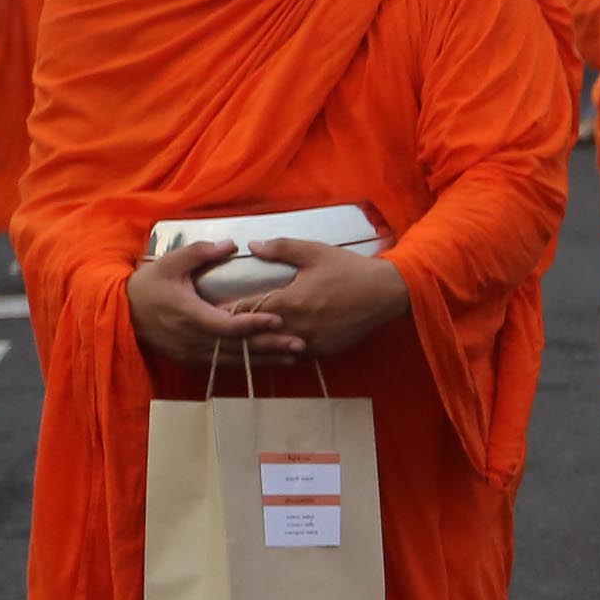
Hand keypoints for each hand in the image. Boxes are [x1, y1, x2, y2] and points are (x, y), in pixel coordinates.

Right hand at [125, 240, 292, 367]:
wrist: (119, 314)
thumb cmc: (146, 286)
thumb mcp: (169, 264)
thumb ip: (199, 253)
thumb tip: (230, 244)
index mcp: (190, 315)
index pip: (228, 326)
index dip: (254, 324)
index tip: (278, 318)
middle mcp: (194, 340)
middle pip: (238, 348)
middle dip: (270, 346)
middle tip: (300, 344)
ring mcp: (193, 354)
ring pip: (235, 361)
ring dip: (265, 360)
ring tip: (293, 356)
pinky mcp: (192, 361)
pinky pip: (225, 366)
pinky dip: (248, 364)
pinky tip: (270, 362)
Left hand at [221, 238, 411, 359]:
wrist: (387, 293)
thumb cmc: (350, 269)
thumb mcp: (315, 252)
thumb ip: (281, 248)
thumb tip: (252, 246)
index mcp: (291, 301)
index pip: (248, 311)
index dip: (228, 311)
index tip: (212, 310)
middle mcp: (298, 326)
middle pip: (256, 335)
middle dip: (238, 331)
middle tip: (219, 329)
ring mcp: (312, 342)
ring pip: (274, 349)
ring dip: (259, 344)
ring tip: (242, 340)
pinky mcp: (325, 351)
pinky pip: (295, 353)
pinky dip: (282, 349)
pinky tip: (274, 344)